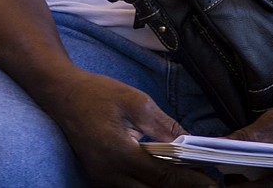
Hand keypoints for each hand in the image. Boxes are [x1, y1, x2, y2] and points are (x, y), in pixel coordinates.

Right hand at [45, 72, 216, 187]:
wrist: (60, 94)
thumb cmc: (96, 93)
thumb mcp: (135, 101)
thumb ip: (166, 126)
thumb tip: (192, 146)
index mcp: (119, 152)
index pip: (164, 177)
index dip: (191, 182)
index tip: (212, 183)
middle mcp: (109, 173)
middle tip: (201, 183)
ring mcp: (102, 179)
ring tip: (183, 181)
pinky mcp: (98, 178)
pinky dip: (147, 186)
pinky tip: (160, 178)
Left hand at [218, 99, 272, 186]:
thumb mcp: (272, 123)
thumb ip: (246, 137)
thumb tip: (217, 145)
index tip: (226, 185)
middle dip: (246, 186)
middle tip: (223, 179)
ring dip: (249, 185)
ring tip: (228, 176)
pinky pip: (272, 185)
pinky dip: (255, 181)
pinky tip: (238, 173)